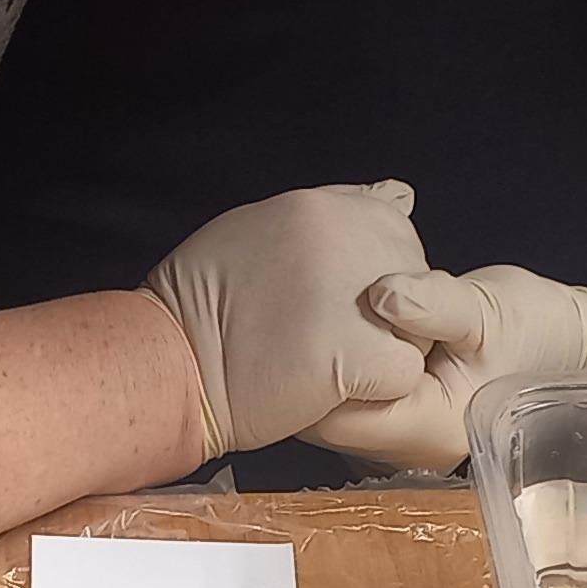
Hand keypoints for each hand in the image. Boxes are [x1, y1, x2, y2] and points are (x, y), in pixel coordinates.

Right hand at [142, 182, 435, 457]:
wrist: (171, 361)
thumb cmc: (200, 304)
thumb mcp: (263, 226)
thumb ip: (335, 216)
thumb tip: (397, 195)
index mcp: (329, 206)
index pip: (395, 231)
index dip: (371, 273)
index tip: (325, 298)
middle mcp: (353, 236)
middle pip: (414, 280)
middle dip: (382, 314)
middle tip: (316, 333)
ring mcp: (361, 292)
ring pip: (415, 331)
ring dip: (378, 352)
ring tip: (318, 357)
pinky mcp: (361, 351)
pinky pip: (403, 374)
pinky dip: (371, 392)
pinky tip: (324, 384)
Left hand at [304, 264, 586, 474]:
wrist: (561, 342)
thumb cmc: (533, 331)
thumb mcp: (488, 310)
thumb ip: (435, 304)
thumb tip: (382, 295)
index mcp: (431, 429)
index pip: (338, 418)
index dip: (311, 374)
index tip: (303, 322)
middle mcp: (410, 447)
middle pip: (326, 419)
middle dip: (310, 370)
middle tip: (300, 310)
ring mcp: (402, 438)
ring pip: (334, 409)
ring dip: (324, 368)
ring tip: (318, 315)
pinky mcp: (397, 417)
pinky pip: (352, 399)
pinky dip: (341, 366)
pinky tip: (341, 329)